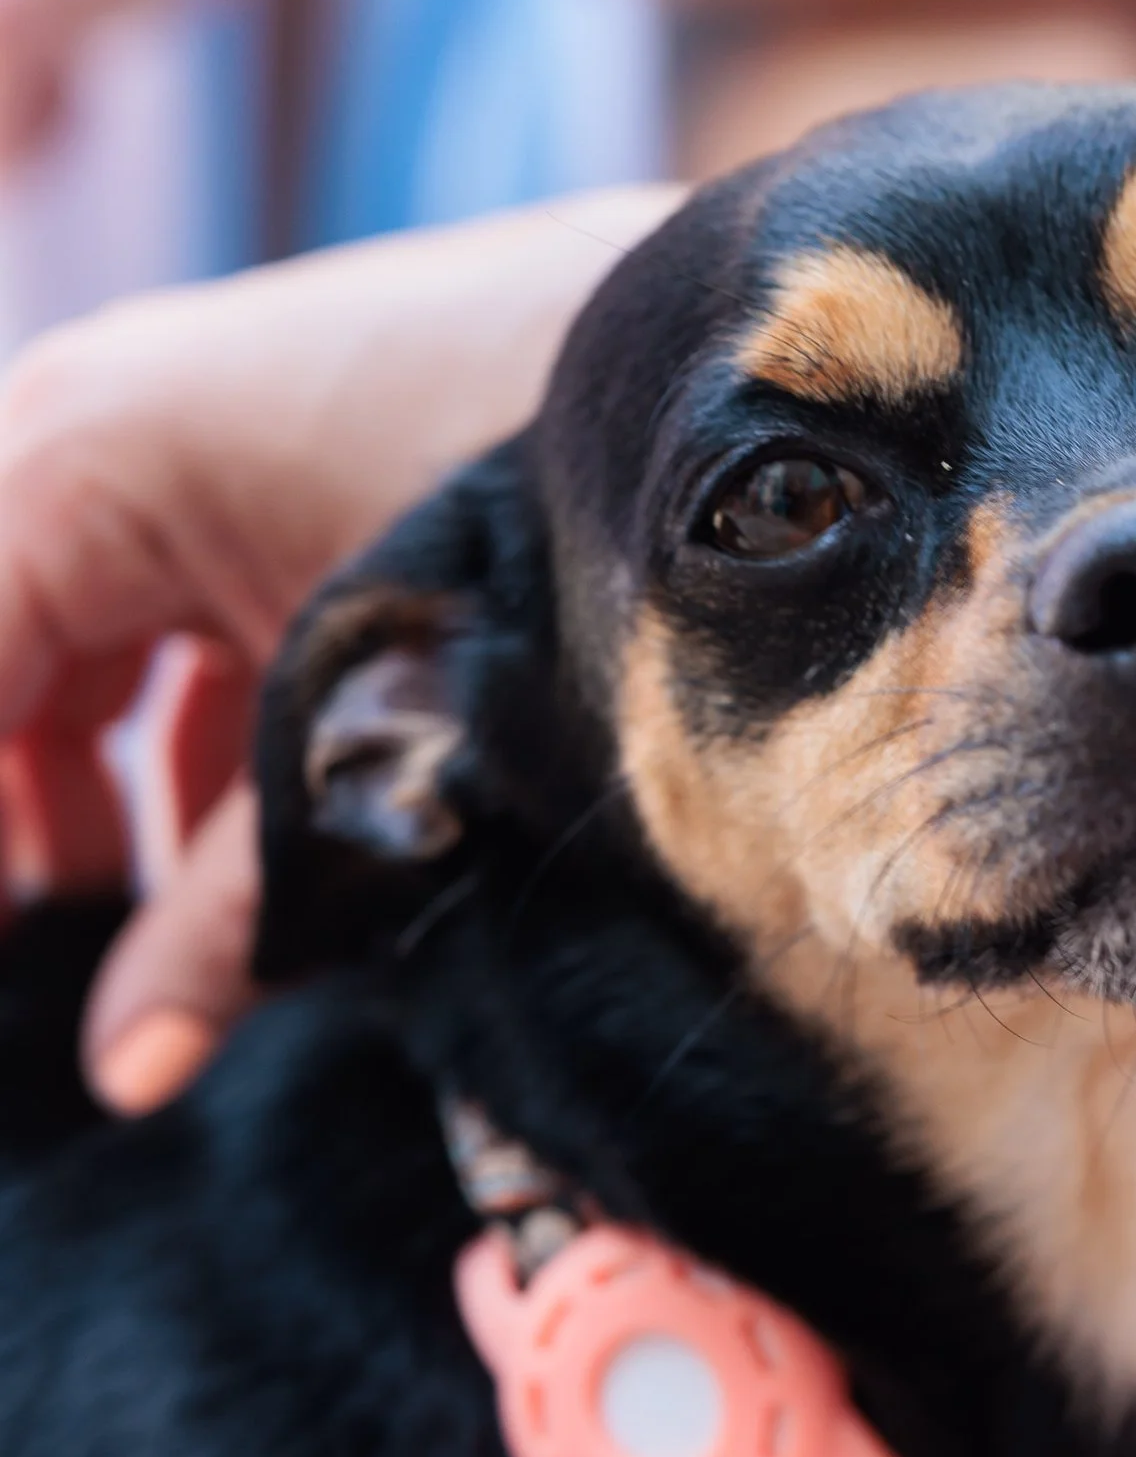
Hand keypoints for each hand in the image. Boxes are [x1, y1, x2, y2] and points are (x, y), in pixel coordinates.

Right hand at [0, 190, 671, 1105]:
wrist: (741, 386)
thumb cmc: (544, 520)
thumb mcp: (368, 739)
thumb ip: (236, 907)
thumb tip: (128, 1070)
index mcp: (83, 458)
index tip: (11, 950)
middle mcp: (97, 422)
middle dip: (12, 819)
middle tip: (39, 957)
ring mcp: (179, 434)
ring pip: (44, 642)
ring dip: (57, 788)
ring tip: (93, 935)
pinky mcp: (260, 472)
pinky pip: (136, 619)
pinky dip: (140, 741)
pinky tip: (187, 868)